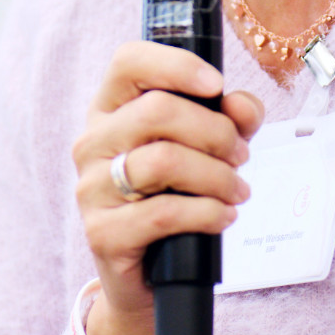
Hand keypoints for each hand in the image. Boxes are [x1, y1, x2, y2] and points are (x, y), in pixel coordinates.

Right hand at [73, 42, 265, 334]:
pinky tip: (223, 216)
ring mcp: (91, 188)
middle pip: (156, 111)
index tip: (216, 84)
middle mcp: (92, 143)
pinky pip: (163, 213)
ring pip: (163, 161)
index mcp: (111, 109)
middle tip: (240, 155)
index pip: (127, 61)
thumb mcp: (210, 147)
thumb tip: (243, 107)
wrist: (152, 272)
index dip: (176, 64)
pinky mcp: (102, 233)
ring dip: (216, 175)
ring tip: (237, 190)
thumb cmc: (178, 195)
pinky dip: (207, 212)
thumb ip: (231, 118)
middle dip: (214, 131)